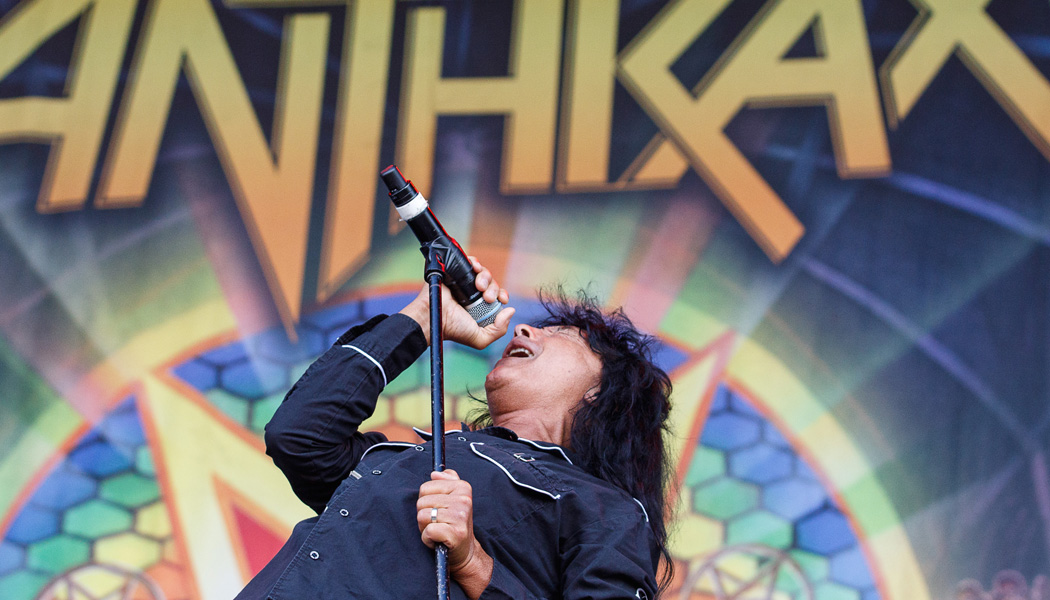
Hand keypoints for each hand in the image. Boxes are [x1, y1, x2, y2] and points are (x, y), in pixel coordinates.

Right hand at [399, 256, 514, 348]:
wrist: (432, 318)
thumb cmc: (453, 329)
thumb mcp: (480, 339)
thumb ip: (499, 330)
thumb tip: (510, 310)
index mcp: (480, 306)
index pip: (497, 296)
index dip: (502, 295)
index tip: (502, 299)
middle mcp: (473, 293)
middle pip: (492, 283)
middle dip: (494, 288)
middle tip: (486, 297)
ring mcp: (464, 281)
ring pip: (483, 272)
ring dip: (486, 277)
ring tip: (478, 286)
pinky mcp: (454, 271)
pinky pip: (470, 261)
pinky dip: (475, 261)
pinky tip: (475, 267)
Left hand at [417, 470, 493, 597]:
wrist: (466, 551)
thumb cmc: (454, 524)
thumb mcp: (454, 500)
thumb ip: (447, 481)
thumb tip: (435, 473)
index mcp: (463, 487)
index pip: (425, 488)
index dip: (426, 502)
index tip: (439, 510)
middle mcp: (464, 500)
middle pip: (422, 502)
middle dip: (425, 515)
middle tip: (438, 523)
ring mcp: (461, 516)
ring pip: (423, 516)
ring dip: (425, 527)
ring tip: (438, 531)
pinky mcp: (456, 533)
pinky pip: (428, 531)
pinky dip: (428, 539)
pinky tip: (438, 540)